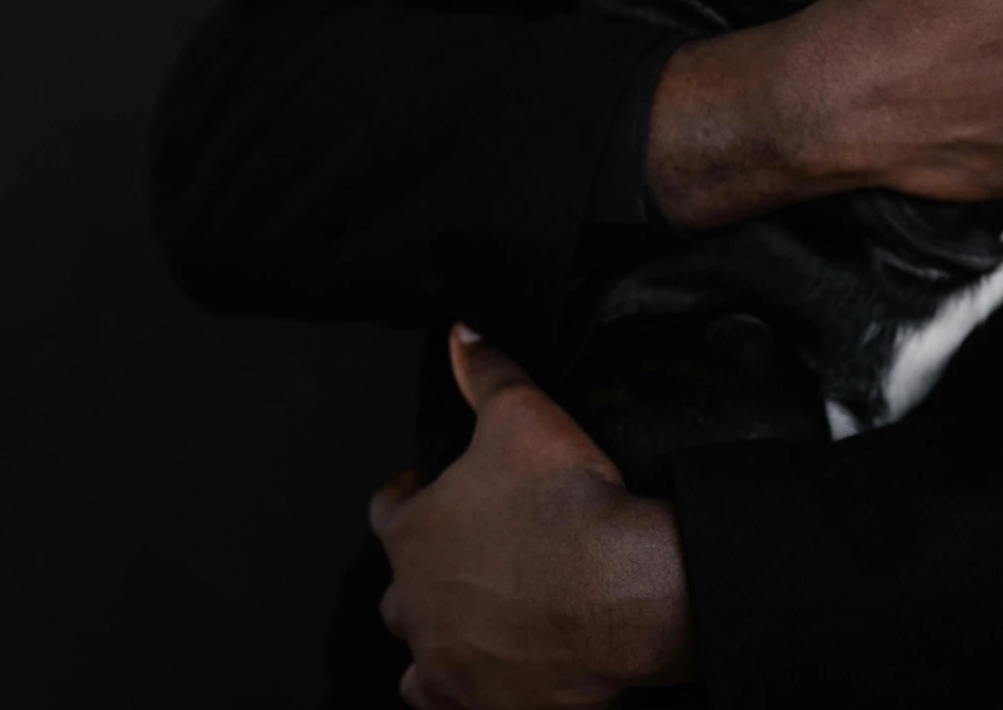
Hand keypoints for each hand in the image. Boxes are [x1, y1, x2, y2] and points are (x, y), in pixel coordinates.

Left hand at [370, 327, 694, 709]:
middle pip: (396, 594)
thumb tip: (460, 331)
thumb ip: (485, 370)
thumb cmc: (564, 501)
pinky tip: (488, 681)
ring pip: (416, 662)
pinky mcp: (482, 706)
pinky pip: (449, 707)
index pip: (386, 510)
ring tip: (471, 630)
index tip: (425, 488)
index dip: (406, 495)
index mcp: (413, 534)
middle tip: (465, 561)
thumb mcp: (523, 413)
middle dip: (423, 576)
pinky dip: (463, 695)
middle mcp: (414, 605)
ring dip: (436, 644)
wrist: (616, 590)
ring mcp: (444, 663)